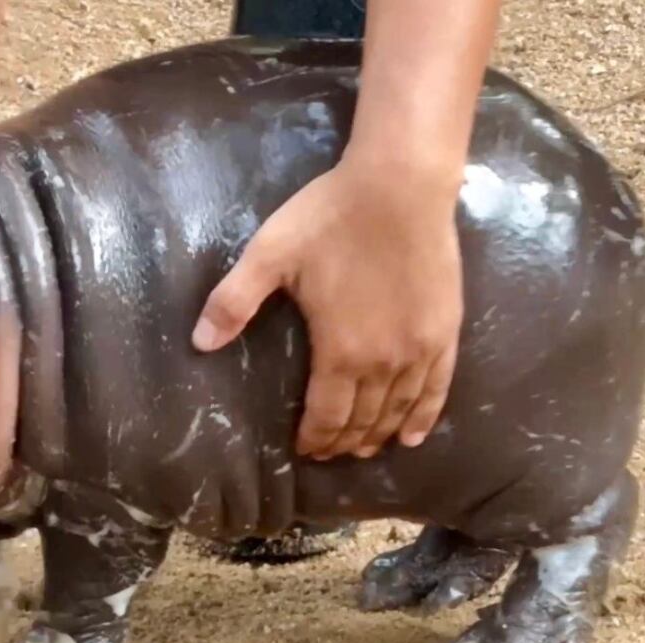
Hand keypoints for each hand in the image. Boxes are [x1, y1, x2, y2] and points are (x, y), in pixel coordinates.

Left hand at [190, 154, 463, 459]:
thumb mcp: (270, 255)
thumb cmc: (331, 217)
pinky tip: (414, 436)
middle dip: (343, 442)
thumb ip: (234, 302)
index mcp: (340, 352)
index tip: (304, 450)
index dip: (315, 439)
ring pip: (398, 410)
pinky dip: (424, 417)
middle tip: (329, 454)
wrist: (402, 185)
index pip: (327, 416)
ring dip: (379, 435)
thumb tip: (198, 343)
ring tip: (364, 450)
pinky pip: (437, 389)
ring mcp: (419, 350)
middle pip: (363, 420)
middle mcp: (384, 363)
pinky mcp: (445, 331)